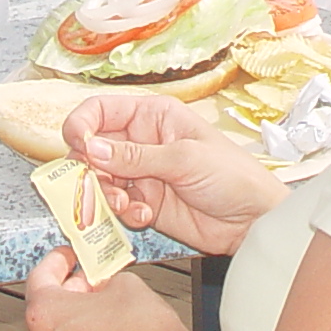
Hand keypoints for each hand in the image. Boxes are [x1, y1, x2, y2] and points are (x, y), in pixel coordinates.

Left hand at [23, 248, 184, 330]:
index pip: (39, 277)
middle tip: (90, 279)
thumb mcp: (123, 282)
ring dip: (75, 318)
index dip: (56, 261)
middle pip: (47, 309)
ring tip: (102, 306)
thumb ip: (103, 280)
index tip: (67, 256)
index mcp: (45, 314)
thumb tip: (103, 287)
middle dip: (69, 290)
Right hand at [63, 91, 286, 256]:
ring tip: (126, 206)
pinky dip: (122, 214)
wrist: (253, 220)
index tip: (78, 146)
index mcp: (153, 116)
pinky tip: (143, 217)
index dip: (82, 125)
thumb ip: (136, 156)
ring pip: (99, 181)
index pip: (101, 111)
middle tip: (100, 185)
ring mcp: (141, 174)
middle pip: (92, 149)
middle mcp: (142, 142)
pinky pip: (116, 207)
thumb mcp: (185, 159)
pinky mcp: (144, 203)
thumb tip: (92, 148)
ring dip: (105, 196)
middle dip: (90, 169)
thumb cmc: (234, 176)